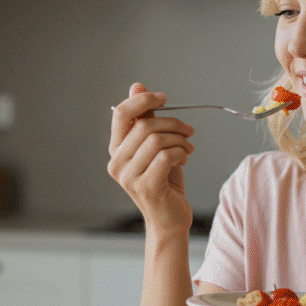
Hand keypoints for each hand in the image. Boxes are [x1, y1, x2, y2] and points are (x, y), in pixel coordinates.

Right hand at [108, 82, 195, 234]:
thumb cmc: (164, 181)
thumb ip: (145, 118)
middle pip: (145, 125)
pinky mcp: (146, 187)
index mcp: (116, 149)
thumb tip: (137, 86)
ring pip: (157, 140)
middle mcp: (117, 162)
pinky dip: (181, 153)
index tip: (164, 98)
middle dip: (173, 123)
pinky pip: (166, 156)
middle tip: (189, 130)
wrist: (169, 219)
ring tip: (189, 147)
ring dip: (180, 140)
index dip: (142, 100)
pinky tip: (185, 158)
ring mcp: (129, 177)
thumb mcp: (155, 146)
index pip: (121, 114)